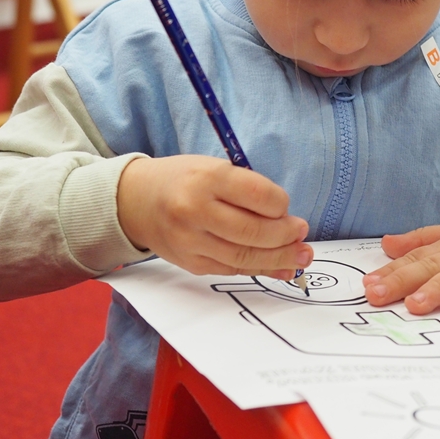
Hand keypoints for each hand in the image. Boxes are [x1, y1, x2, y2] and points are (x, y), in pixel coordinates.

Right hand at [117, 155, 311, 278]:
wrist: (137, 201)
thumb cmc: (186, 180)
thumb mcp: (215, 169)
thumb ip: (248, 191)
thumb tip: (287, 220)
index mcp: (206, 178)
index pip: (257, 195)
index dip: (280, 205)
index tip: (287, 207)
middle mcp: (195, 210)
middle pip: (253, 232)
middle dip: (286, 236)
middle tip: (302, 233)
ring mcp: (191, 241)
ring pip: (245, 257)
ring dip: (280, 259)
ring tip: (302, 256)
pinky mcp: (191, 263)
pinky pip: (233, 269)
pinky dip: (260, 269)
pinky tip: (281, 267)